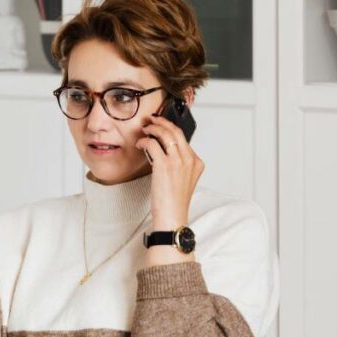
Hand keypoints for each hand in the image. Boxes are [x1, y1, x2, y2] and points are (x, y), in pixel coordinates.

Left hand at [135, 115, 203, 231]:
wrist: (172, 216)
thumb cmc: (173, 202)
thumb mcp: (182, 180)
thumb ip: (179, 164)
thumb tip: (163, 150)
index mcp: (197, 163)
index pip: (183, 138)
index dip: (170, 128)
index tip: (160, 125)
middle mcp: (190, 160)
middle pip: (176, 132)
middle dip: (162, 122)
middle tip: (151, 119)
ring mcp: (178, 162)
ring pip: (166, 134)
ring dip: (153, 128)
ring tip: (144, 129)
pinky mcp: (165, 166)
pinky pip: (153, 144)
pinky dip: (144, 141)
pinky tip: (140, 144)